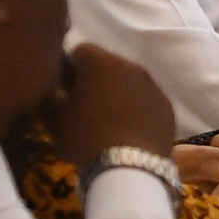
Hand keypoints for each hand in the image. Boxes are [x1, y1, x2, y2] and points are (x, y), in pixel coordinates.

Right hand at [46, 43, 177, 163]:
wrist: (129, 167)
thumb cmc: (85, 137)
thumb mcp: (53, 115)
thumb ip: (51, 91)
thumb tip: (57, 84)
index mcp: (103, 61)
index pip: (80, 51)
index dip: (68, 68)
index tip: (62, 90)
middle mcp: (133, 66)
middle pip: (107, 65)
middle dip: (94, 79)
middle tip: (82, 106)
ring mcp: (154, 86)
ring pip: (129, 82)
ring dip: (117, 93)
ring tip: (106, 121)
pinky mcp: (168, 107)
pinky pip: (146, 100)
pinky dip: (136, 109)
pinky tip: (127, 131)